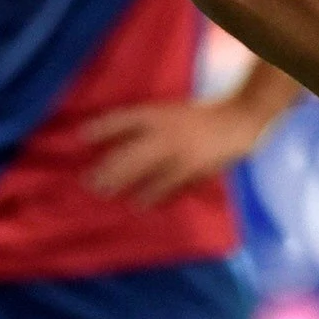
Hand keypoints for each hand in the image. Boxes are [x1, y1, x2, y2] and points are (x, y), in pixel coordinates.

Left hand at [81, 96, 277, 206]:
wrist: (239, 119)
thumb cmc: (201, 115)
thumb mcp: (169, 113)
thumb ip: (146, 126)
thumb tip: (114, 141)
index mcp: (159, 114)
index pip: (123, 118)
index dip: (102, 127)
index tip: (79, 137)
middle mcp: (167, 132)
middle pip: (131, 152)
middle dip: (108, 168)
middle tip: (88, 182)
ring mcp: (181, 152)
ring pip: (147, 171)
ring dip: (125, 184)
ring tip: (106, 194)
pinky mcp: (196, 168)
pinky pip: (171, 185)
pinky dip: (155, 195)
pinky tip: (141, 205)